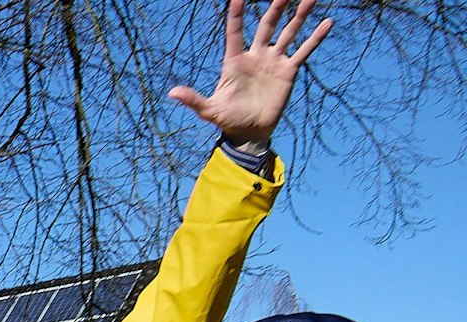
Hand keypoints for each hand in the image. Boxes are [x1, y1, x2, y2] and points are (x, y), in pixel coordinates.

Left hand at [167, 0, 330, 147]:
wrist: (249, 132)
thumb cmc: (228, 119)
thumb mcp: (210, 110)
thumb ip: (194, 100)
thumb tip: (172, 92)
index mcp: (235, 61)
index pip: (235, 32)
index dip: (236, 14)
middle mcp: (256, 56)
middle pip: (267, 25)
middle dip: (275, 7)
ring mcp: (273, 61)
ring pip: (288, 32)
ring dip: (299, 15)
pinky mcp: (288, 71)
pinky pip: (304, 51)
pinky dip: (315, 37)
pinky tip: (327, 22)